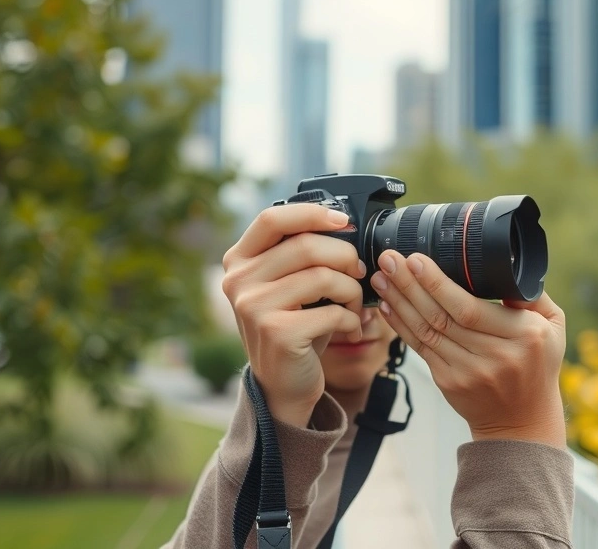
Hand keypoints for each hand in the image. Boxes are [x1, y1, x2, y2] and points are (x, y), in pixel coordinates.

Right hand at [221, 203, 367, 427]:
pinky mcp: (276, 333)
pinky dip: (352, 319)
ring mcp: (253, 307)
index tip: (344, 222)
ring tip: (356, 305)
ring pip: (324, 277)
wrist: (283, 384)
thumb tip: (345, 226)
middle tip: (359, 273)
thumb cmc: (295, 325)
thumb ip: (302, 253)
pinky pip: (332, 312)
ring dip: (353, 291)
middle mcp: (239, 281)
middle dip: (345, 257)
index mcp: (239, 260)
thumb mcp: (290, 284)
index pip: (272, 218)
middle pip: (306, 246)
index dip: (312, 213)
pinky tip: (351, 328)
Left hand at [370, 251, 566, 447]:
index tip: (417, 260)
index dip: (438, 284)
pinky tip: (388, 305)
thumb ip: (534, 296)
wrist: (523, 422)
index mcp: (523, 336)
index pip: (470, 308)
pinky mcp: (449, 383)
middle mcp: (494, 355)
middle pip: (442, 316)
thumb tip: (506, 268)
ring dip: (399, 302)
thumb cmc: (538, 366)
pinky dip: (401, 324)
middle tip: (390, 260)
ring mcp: (468, 372)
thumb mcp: (554, 327)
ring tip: (381, 277)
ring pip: (426, 331)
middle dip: (411, 285)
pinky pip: (420, 348)